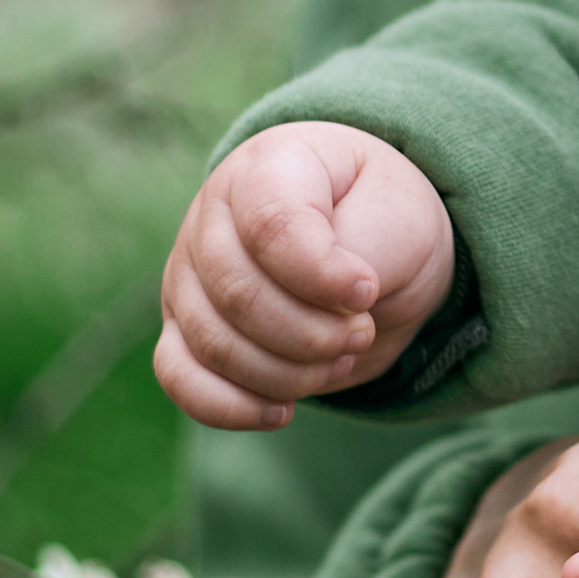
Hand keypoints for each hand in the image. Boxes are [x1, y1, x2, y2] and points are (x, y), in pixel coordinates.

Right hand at [155, 122, 453, 428]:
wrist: (374, 246)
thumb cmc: (383, 219)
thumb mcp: (399, 216)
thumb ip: (365, 248)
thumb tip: (337, 303)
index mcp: (267, 166)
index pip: (271, 226)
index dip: (320, 274)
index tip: (367, 292)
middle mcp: (212, 215)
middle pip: (238, 295)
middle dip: (313, 335)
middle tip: (362, 331)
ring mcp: (188, 273)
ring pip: (214, 345)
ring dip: (290, 374)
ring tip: (340, 356)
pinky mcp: (184, 328)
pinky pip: (180, 378)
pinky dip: (232, 407)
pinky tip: (283, 411)